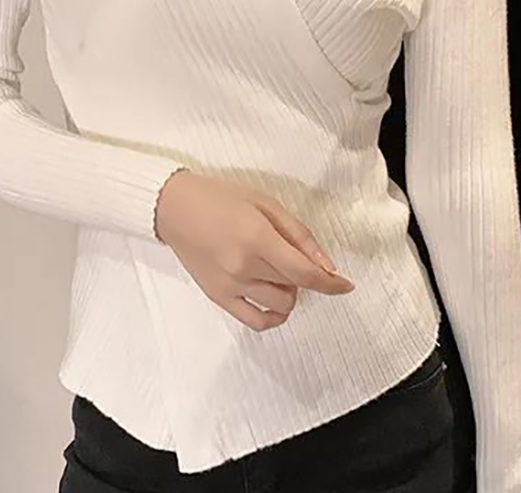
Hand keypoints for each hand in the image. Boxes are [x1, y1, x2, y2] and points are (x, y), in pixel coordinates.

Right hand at [154, 170, 355, 331]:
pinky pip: (255, 321)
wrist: (175, 208)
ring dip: (289, 292)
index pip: (305, 273)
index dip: (332, 283)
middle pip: (294, 288)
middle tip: (291, 256)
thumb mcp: (265, 203)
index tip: (345, 285)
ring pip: (279, 306)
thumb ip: (298, 234)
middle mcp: (244, 266)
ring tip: (276, 271)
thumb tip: (326, 265)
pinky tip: (274, 301)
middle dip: (304, 277)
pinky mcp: (218, 297)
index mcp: (257, 238)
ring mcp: (229, 285)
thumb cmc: (221, 198)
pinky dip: (273, 316)